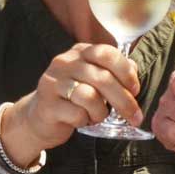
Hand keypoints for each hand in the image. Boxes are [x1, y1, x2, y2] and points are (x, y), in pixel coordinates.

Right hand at [2, 43, 141, 157]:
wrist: (39, 118)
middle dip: (124, 100)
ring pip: (90, 96)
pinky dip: (86, 120)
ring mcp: (53, 82)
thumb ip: (113, 73)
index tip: (135, 90)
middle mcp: (64, 63)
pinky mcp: (47, 105)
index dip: (126, 72)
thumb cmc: (73, 99)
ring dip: (101, 112)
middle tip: (133, 116)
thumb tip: (134, 71)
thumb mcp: (93, 81)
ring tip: (98, 116)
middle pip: (103, 78)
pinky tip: (82, 120)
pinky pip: (77, 114)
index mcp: (79, 52)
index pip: (107, 53)